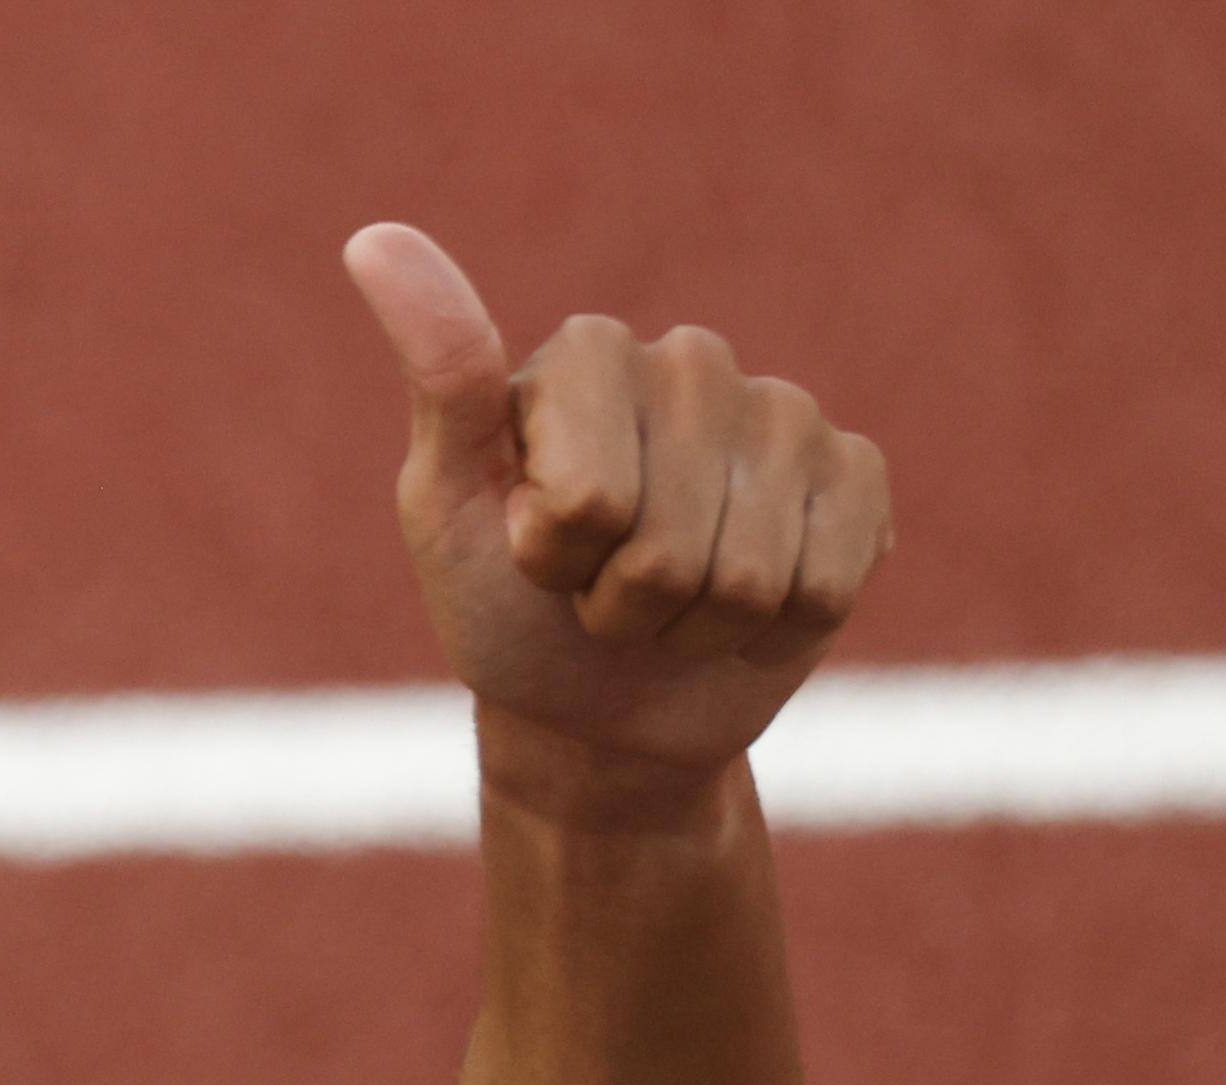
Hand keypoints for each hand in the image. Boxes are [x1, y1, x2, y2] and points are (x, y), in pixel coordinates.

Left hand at [342, 223, 892, 790]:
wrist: (595, 705)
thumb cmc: (505, 605)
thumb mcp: (446, 503)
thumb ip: (439, 376)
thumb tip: (371, 238)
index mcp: (587, 354)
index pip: (588, 499)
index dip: (555, 559)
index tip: (531, 555)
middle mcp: (692, 361)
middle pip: (669, 544)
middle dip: (624, 603)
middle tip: (598, 594)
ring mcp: (785, 413)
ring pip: (753, 575)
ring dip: (694, 628)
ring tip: (664, 607)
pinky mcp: (854, 478)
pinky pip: (829, 579)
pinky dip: (772, 633)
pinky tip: (743, 615)